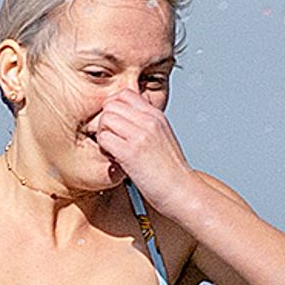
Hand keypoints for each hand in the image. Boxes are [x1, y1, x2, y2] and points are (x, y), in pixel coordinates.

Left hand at [85, 90, 204, 219]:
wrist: (181, 190)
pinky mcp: (130, 153)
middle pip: (111, 104)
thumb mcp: (162, 138)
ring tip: (113, 150)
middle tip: (111, 139)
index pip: (124, 94)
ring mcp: (140, 135)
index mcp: (156, 115)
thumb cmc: (169, 171)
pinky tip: (114, 160)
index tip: (115, 126)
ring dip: (103, 135)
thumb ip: (145, 126)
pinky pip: (103, 139)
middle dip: (105, 121)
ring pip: (105, 119)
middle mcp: (149, 120)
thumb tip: (123, 121)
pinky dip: (104, 150)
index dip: (113, 108)